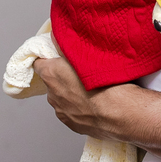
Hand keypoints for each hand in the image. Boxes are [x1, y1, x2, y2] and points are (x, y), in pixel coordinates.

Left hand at [33, 56, 160, 161]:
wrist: (121, 112)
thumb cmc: (107, 82)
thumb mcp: (89, 53)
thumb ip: (67, 45)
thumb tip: (56, 36)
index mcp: (51, 74)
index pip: (39, 62)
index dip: (48, 58)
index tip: (59, 56)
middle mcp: (52, 95)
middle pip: (52, 81)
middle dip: (63, 76)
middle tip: (83, 72)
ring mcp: (62, 112)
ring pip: (63, 98)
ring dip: (72, 93)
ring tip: (92, 89)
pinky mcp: (72, 125)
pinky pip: (73, 112)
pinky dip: (80, 108)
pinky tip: (95, 103)